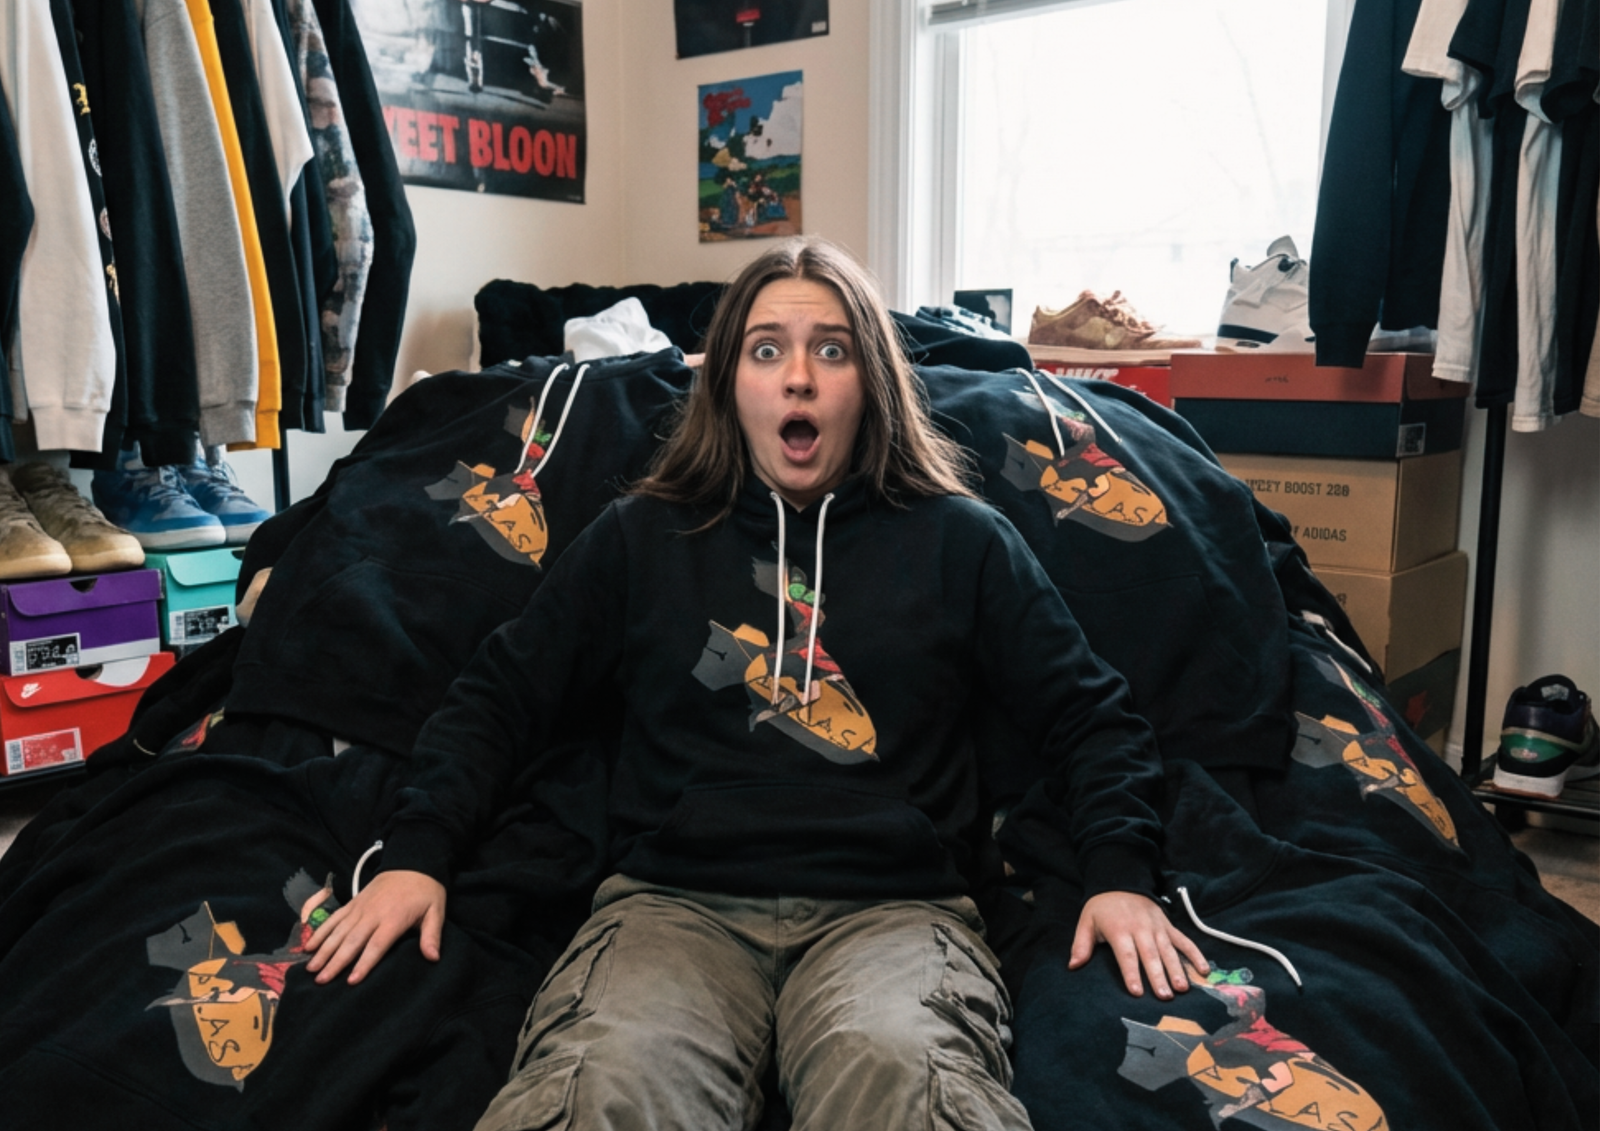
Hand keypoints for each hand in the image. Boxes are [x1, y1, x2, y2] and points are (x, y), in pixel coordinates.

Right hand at [304, 870, 446, 984]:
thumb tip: (433, 957)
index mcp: (393, 918)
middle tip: (321, 980)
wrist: (412, 862)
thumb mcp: (436, 911)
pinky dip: (320, 932)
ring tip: (311, 969)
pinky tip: (308, 946)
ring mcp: (359, 908)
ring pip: (338, 931)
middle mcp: (372, 914)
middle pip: (351, 941)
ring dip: (323, 950)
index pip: (377, 945)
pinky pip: (334, 919)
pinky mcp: (352, 903)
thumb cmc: (425, 891)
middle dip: (335, 962)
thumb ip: (432, 935)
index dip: (364, 963)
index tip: (351, 981)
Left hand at [1069, 891, 1207, 999]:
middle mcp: (1141, 929)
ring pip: (1168, 950)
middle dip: (1158, 976)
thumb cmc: (1102, 908)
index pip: (1127, 955)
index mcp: (1119, 930)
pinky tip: (1203, 970)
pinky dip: (1195, 954)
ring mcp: (1157, 927)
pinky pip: (1184, 940)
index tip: (1136, 992)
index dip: (1131, 973)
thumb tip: (1073, 966)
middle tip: (1165, 996)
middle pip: (1150, 955)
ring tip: (1182, 988)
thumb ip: (1081, 945)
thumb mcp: (1086, 922)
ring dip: (1177, 969)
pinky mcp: (1168, 925)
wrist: (1120, 881)